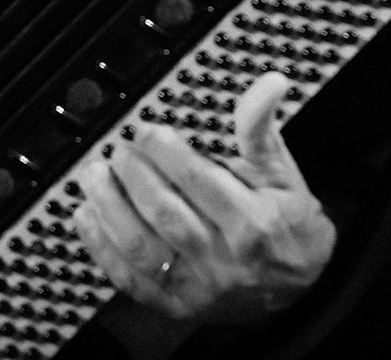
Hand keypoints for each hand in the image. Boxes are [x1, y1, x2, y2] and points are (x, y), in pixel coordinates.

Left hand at [72, 73, 335, 337]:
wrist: (302, 286)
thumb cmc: (287, 223)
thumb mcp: (282, 173)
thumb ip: (261, 129)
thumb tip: (269, 84)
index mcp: (251, 222)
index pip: (197, 181)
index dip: (164, 152)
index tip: (146, 132)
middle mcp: (223, 259)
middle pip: (164, 213)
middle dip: (132, 175)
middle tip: (119, 151)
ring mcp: (198, 286)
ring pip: (140, 248)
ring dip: (108, 207)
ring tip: (94, 175)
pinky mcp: (177, 305)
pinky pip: (130, 280)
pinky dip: (101, 248)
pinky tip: (87, 216)